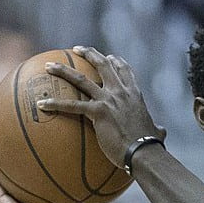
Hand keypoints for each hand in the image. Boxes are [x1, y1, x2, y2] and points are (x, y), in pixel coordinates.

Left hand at [37, 46, 165, 167]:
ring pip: (81, 79)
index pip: (125, 71)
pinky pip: (72, 106)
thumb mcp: (157, 133)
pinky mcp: (98, 112)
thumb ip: (158, 129)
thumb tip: (161, 132)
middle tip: (76, 50)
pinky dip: (55, 104)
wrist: (144, 152)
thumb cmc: (151, 147)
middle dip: (89, 54)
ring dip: (63, 71)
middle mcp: (121, 92)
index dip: (116, 62)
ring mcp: (108, 100)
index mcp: (135, 95)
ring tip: (49, 66)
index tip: (109, 57)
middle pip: (102, 66)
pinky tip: (41, 104)